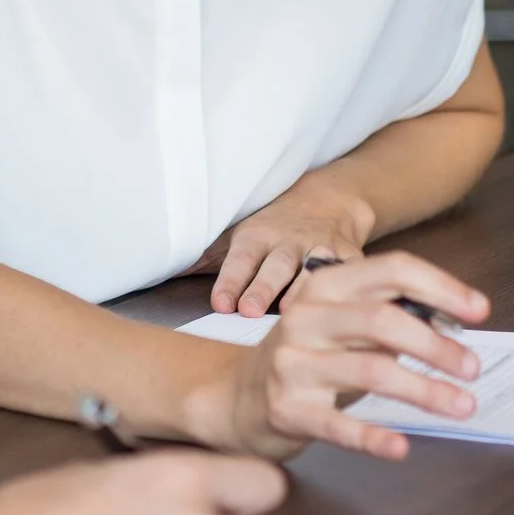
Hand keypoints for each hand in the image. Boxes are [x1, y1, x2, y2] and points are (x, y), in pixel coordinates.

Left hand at [206, 178, 376, 316]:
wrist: (330, 201)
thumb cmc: (274, 227)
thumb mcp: (238, 234)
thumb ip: (207, 258)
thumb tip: (161, 271)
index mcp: (257, 235)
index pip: (240, 259)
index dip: (230, 281)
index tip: (219, 304)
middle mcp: (289, 241)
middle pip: (276, 265)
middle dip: (262, 287)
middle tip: (249, 311)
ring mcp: (322, 248)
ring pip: (313, 269)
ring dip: (302, 290)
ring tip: (291, 313)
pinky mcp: (352, 258)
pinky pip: (352, 273)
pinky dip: (350, 288)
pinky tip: (341, 307)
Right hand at [219, 251, 488, 461]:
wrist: (235, 396)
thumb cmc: (306, 358)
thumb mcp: (342, 325)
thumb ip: (390, 319)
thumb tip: (452, 325)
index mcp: (324, 286)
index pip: (391, 271)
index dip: (441, 288)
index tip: (480, 311)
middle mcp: (305, 317)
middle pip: (381, 318)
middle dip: (436, 345)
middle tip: (472, 368)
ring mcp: (293, 363)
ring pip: (370, 370)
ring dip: (424, 390)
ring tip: (463, 405)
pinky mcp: (287, 408)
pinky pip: (337, 425)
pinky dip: (373, 437)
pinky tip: (401, 447)